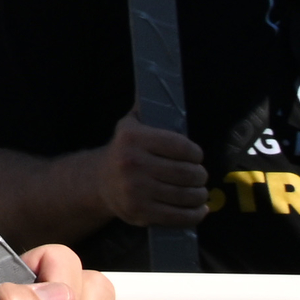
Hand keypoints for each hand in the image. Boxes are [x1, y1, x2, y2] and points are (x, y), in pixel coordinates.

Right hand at [97, 115, 209, 229]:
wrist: (99, 182)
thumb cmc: (124, 151)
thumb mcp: (129, 125)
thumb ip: (147, 109)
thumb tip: (161, 84)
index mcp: (133, 138)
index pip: (181, 146)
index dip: (195, 153)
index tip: (196, 156)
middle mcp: (133, 164)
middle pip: (186, 173)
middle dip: (200, 175)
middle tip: (200, 175)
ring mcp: (136, 190)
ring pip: (185, 195)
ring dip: (200, 194)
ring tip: (200, 191)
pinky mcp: (141, 212)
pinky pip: (179, 216)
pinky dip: (195, 214)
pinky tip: (199, 209)